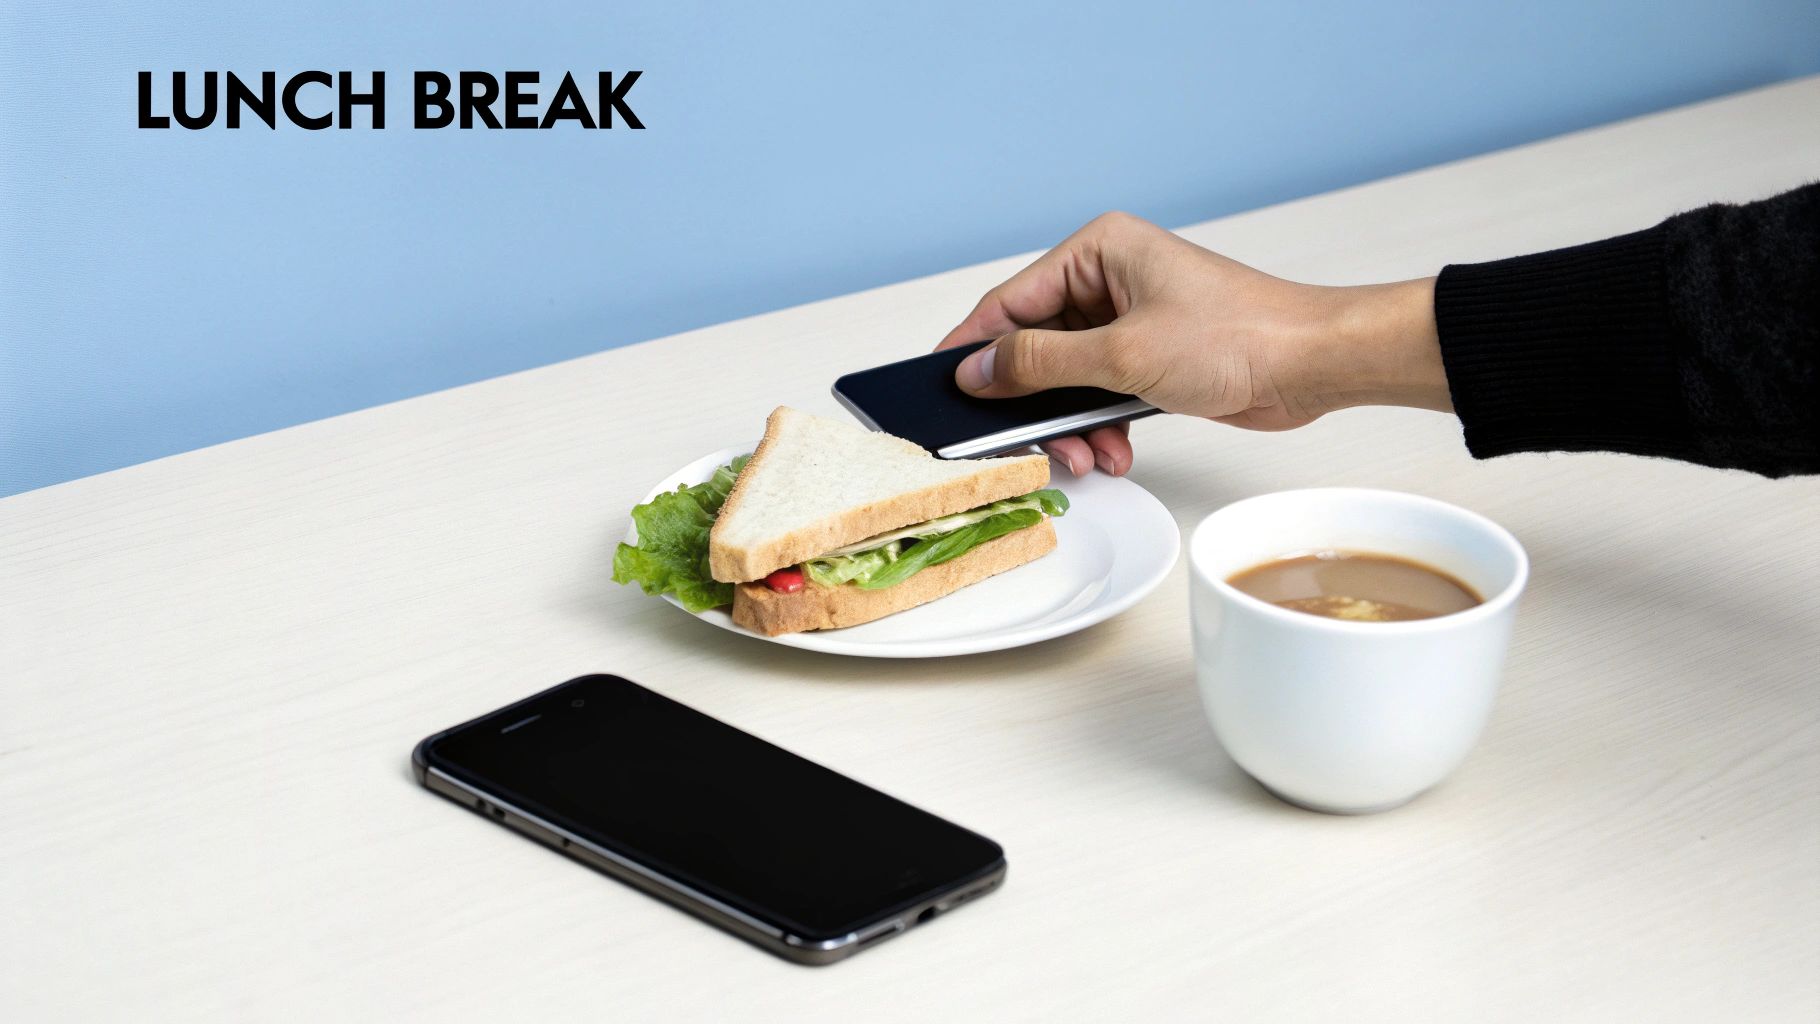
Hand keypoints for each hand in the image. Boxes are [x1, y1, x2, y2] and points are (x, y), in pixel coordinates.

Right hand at [936, 212, 1449, 475]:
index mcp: (1098, 251)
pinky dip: (1101, 428)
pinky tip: (1117, 452)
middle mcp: (1109, 279)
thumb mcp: (1122, 355)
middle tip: (1026, 444)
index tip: (939, 388)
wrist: (1312, 366)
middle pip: (1034, 347)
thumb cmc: (1239, 337)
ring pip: (1066, 380)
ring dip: (1070, 425)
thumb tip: (976, 370)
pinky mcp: (1149, 357)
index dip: (972, 349)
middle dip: (1034, 404)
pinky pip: (1099, 395)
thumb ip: (1039, 364)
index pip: (1009, 301)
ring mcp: (1129, 320)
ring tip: (1088, 456)